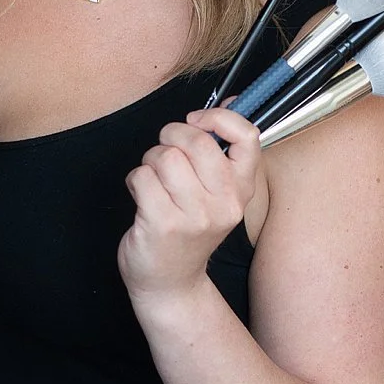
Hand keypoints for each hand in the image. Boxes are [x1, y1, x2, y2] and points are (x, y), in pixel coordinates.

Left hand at [118, 108, 267, 301]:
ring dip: (151, 160)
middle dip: (171, 135)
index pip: (247, 137)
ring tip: (154, 179)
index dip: (218, 117)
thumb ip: (224, 150)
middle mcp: (225, 204)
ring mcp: (195, 216)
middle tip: (165, 149)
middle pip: (197, 141)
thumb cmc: (189, 229)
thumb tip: (233, 100)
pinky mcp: (163, 224)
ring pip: (165, 157)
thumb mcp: (218, 193)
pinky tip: (143, 197)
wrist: (172, 282)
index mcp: (242, 190)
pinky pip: (142, 177)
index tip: (198, 121)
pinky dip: (136, 180)